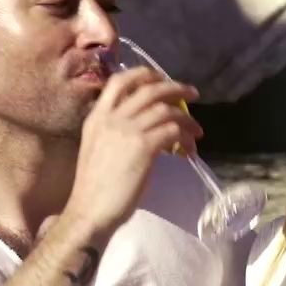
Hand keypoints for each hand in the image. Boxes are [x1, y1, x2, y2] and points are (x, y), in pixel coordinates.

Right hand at [64, 66, 202, 233]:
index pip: (120, 81)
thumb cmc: (94, 188)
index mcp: (97, 117)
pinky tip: (189, 149)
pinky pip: (172, 131)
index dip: (145, 74)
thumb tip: (147, 127)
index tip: (162, 79)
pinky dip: (185, 138)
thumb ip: (118, 132)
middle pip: (149, 89)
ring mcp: (127, 130)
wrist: (89, 211)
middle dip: (175, 87)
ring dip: (186, 118)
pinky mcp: (143, 147)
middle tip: (192, 94)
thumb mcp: (99, 148)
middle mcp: (111, 118)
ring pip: (165, 110)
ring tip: (196, 130)